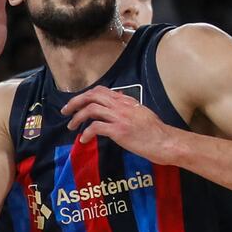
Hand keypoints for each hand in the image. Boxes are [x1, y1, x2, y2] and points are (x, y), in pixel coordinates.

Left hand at [61, 86, 175, 163]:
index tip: (76, 104)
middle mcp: (121, 105)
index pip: (101, 90)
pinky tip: (84, 140)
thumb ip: (127, 107)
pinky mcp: (119, 131)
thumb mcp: (141, 113)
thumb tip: (116, 103)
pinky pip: (96, 127)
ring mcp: (120, 117)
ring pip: (91, 109)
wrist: (165, 142)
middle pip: (92, 96)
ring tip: (72, 127)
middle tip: (65, 112)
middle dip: (75, 102)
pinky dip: (86, 133)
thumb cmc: (155, 131)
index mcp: (126, 101)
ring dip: (77, 118)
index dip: (85, 95)